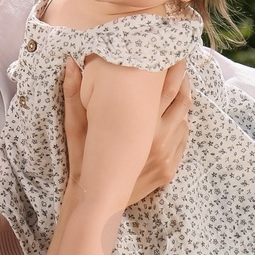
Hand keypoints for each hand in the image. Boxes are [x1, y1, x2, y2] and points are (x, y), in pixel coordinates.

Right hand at [63, 59, 188, 208]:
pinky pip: (183, 141)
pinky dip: (182, 126)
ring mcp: (166, 156)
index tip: (172, 52)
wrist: (95, 201)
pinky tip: (175, 117)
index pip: (164, 88)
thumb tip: (69, 63)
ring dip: (184, 102)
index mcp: (137, 125)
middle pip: (181, 100)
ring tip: (178, 87)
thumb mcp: (75, 127)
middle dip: (183, 79)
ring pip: (185, 121)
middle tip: (180, 63)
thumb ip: (73, 94)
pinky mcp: (169, 170)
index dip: (171, 68)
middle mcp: (156, 139)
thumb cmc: (83, 160)